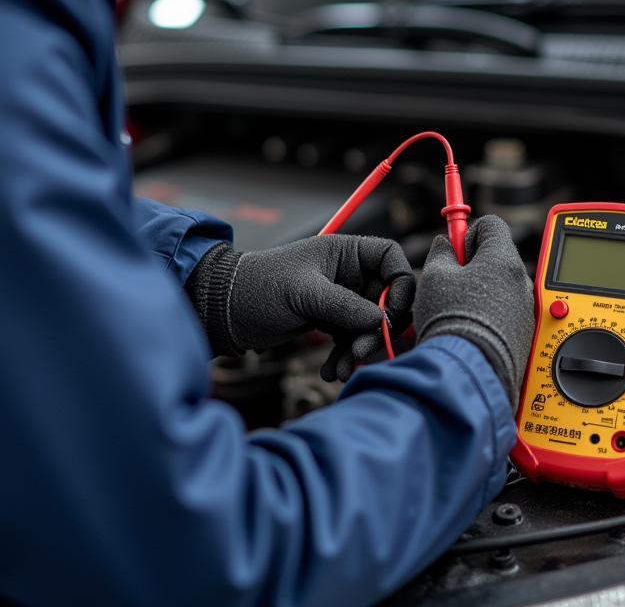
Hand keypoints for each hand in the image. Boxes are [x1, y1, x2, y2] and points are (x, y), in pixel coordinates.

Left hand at [186, 235, 414, 380]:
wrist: (224, 310)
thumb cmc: (260, 287)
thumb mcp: (304, 294)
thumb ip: (344, 306)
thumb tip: (381, 321)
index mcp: (345, 251)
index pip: (390, 258)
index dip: (400, 283)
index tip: (391, 312)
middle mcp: (348, 272)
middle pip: (386, 297)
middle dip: (377, 327)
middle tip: (361, 350)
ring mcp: (340, 298)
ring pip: (369, 324)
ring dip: (359, 349)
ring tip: (339, 369)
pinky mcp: (328, 320)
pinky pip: (350, 339)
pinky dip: (344, 356)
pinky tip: (329, 372)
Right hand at [413, 215, 533, 408]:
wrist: (469, 372)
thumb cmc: (452, 321)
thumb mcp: (434, 276)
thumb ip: (441, 252)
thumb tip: (446, 246)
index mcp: (503, 260)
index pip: (492, 224)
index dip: (469, 232)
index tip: (456, 249)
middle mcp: (521, 282)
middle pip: (499, 256)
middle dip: (475, 264)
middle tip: (453, 281)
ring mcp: (526, 309)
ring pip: (503, 286)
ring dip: (484, 290)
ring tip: (460, 309)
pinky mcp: (525, 334)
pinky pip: (508, 311)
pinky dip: (492, 313)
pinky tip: (472, 327)